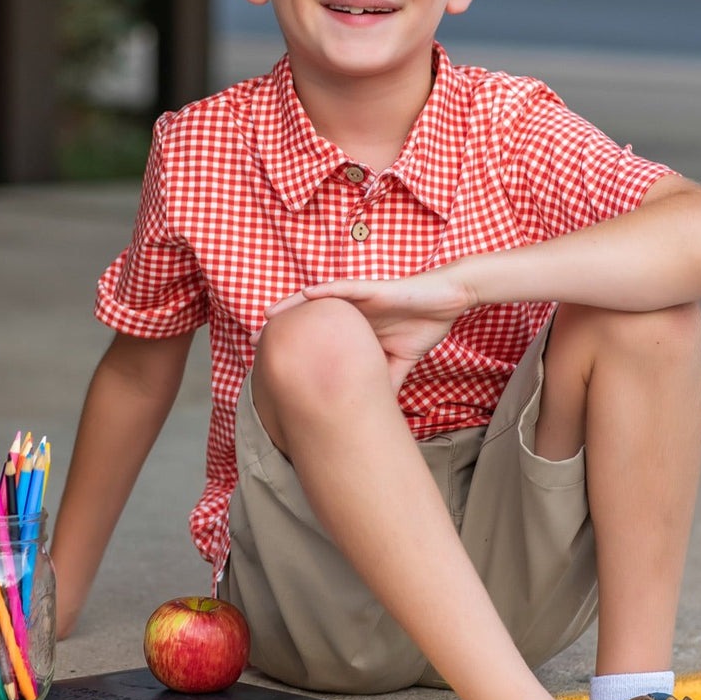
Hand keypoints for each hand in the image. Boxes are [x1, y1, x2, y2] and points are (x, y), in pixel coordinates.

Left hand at [263, 268, 471, 393]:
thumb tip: (376, 411)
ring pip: (319, 300)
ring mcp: (360, 299)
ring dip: (293, 305)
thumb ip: (385, 382)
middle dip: (282, 329)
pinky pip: (346, 288)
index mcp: (354, 328)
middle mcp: (351, 312)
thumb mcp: (398, 362)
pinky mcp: (375, 289)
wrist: (448, 302)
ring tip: (268, 316)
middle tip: (252, 344)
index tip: (270, 364)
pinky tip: (307, 294)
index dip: (295, 349)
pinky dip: (327, 290)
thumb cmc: (423, 325)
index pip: (318, 338)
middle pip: (309, 318)